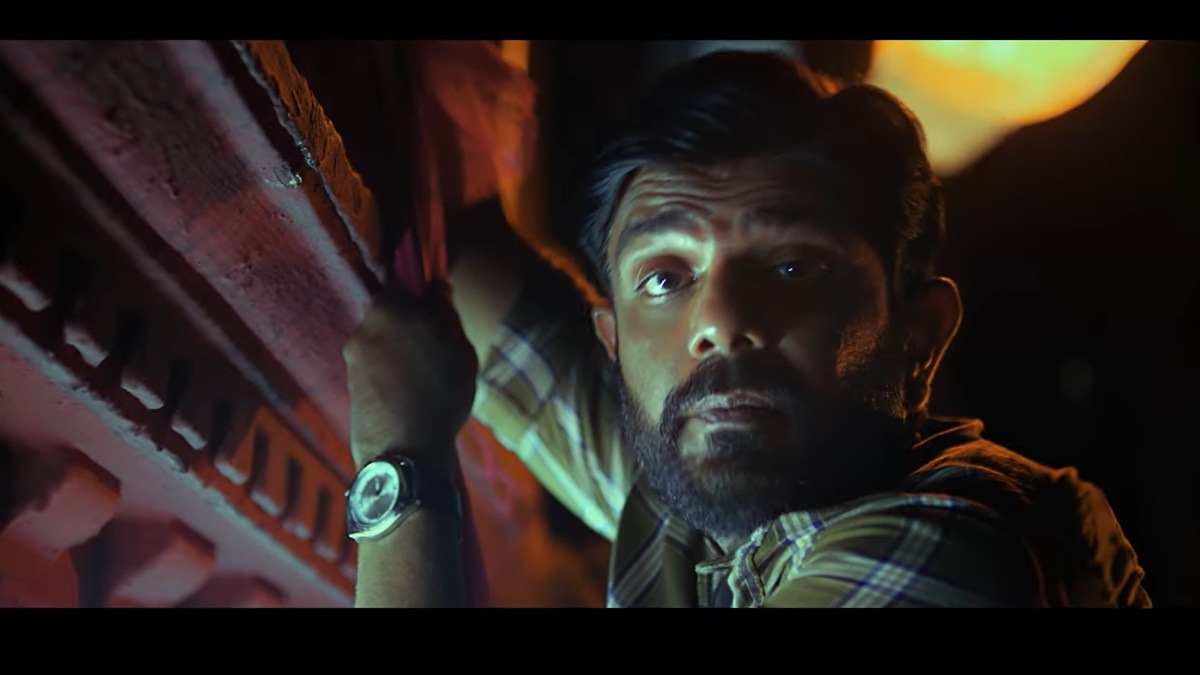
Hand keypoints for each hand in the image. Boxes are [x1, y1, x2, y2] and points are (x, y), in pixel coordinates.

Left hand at [343, 280, 478, 473]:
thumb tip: (436, 287)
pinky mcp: (349, 390)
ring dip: (403, 353)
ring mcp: (352, 362)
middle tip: (441, 348)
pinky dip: (392, 376)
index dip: (421, 289)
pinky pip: (376, 371)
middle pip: (391, 315)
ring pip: (383, 344)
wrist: (404, 456)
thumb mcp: (459, 350)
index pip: (401, 281)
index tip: (438, 304)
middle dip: (413, 325)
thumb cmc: (439, 396)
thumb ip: (445, 313)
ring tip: (429, 380)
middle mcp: (362, 331)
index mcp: (387, 311)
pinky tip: (413, 398)